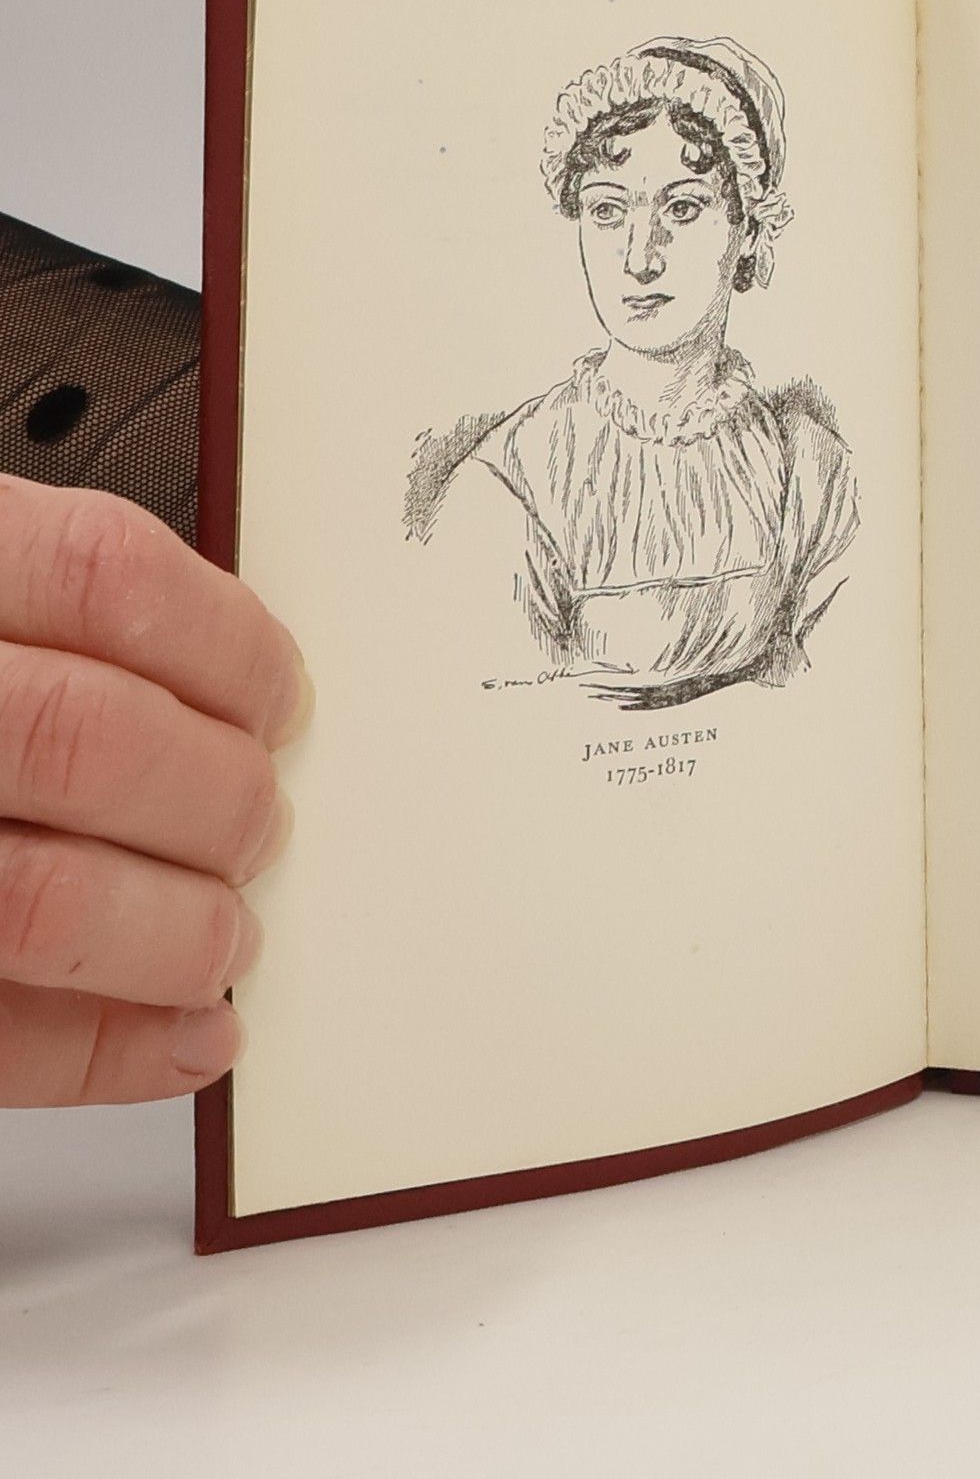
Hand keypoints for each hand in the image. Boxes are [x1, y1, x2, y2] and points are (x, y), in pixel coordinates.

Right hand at [0, 475, 307, 1103]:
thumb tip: (244, 700)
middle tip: (262, 827)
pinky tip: (184, 1038)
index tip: (281, 699)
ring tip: (223, 940)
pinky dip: (109, 1051)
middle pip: (93, 741)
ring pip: (45, 899)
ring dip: (177, 933)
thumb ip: (64, 627)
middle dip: (220, 799)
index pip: (107, 580)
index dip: (228, 646)